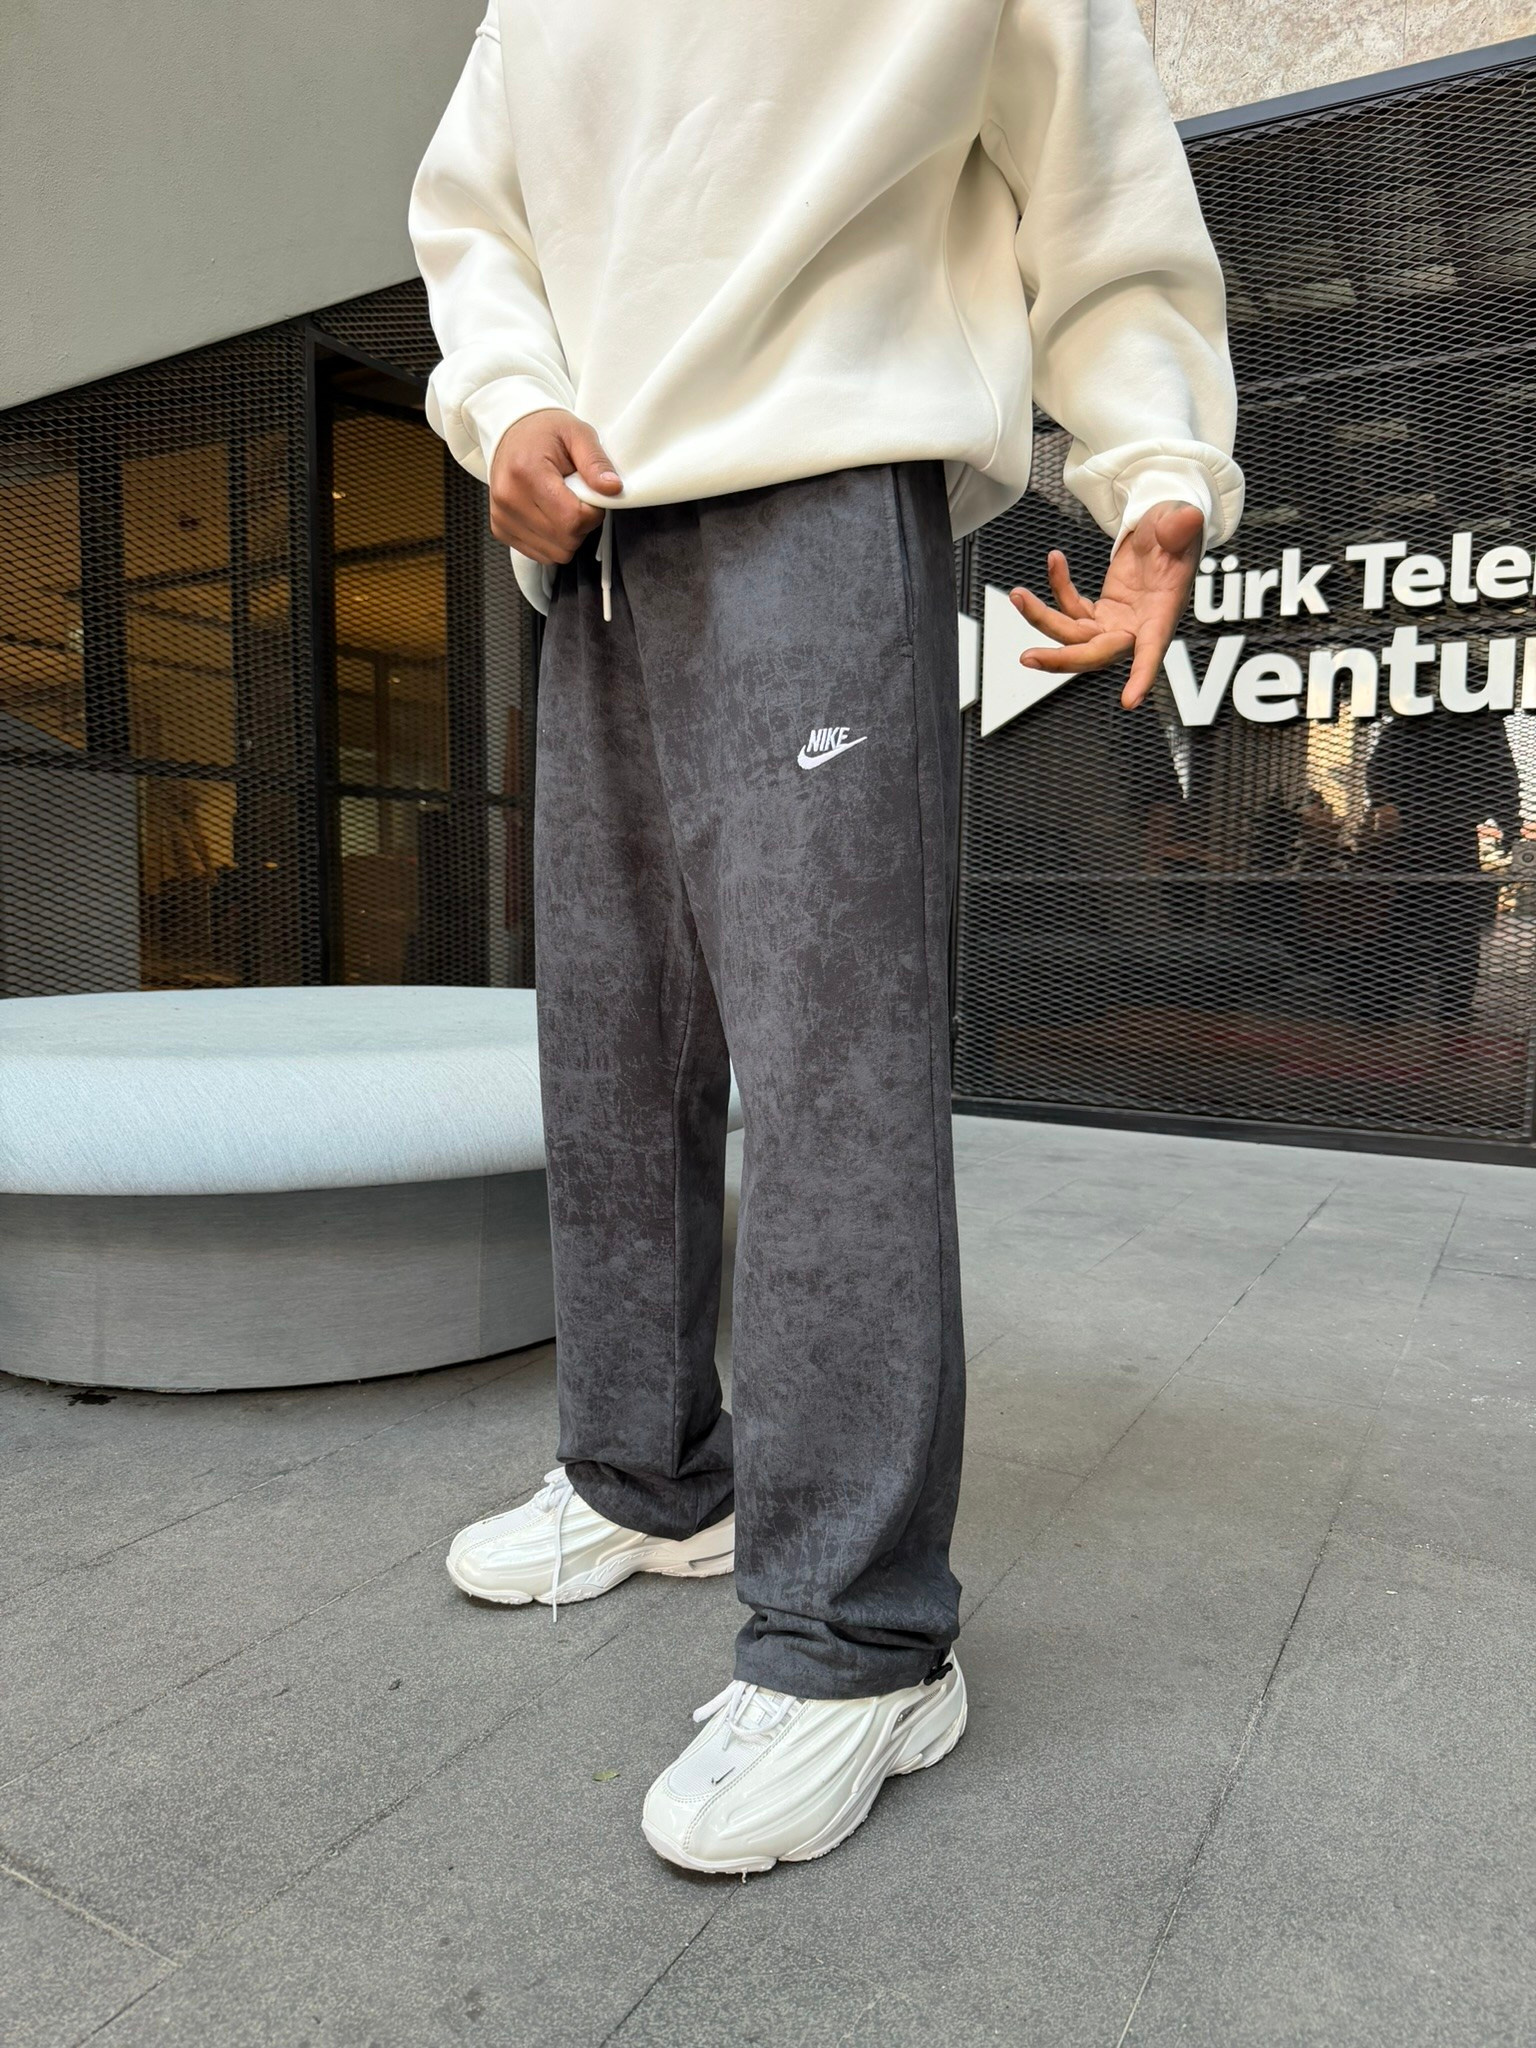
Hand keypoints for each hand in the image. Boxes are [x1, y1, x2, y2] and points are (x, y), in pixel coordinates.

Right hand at [488, 408, 621, 561]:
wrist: (512, 431)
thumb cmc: (546, 432)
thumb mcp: (578, 434)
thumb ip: (596, 462)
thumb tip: (613, 488)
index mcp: (526, 473)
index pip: (572, 519)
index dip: (593, 513)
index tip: (590, 494)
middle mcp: (509, 499)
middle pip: (565, 540)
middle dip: (581, 525)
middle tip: (576, 498)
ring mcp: (502, 517)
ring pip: (554, 554)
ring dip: (567, 536)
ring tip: (560, 505)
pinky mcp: (500, 529)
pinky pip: (539, 554)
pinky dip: (551, 541)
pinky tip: (548, 515)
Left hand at [1008, 499, 1204, 710]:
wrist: (1164, 532)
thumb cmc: (1176, 533)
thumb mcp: (1180, 522)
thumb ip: (1180, 525)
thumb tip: (1186, 518)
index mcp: (1162, 613)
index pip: (1153, 649)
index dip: (1142, 675)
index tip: (1130, 701)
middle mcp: (1137, 627)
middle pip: (1096, 653)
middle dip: (1061, 658)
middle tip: (1028, 657)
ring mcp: (1115, 624)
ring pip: (1073, 635)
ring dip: (1041, 618)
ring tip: (1017, 595)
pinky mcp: (1100, 614)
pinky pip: (1070, 609)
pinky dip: (1058, 587)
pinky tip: (1055, 561)